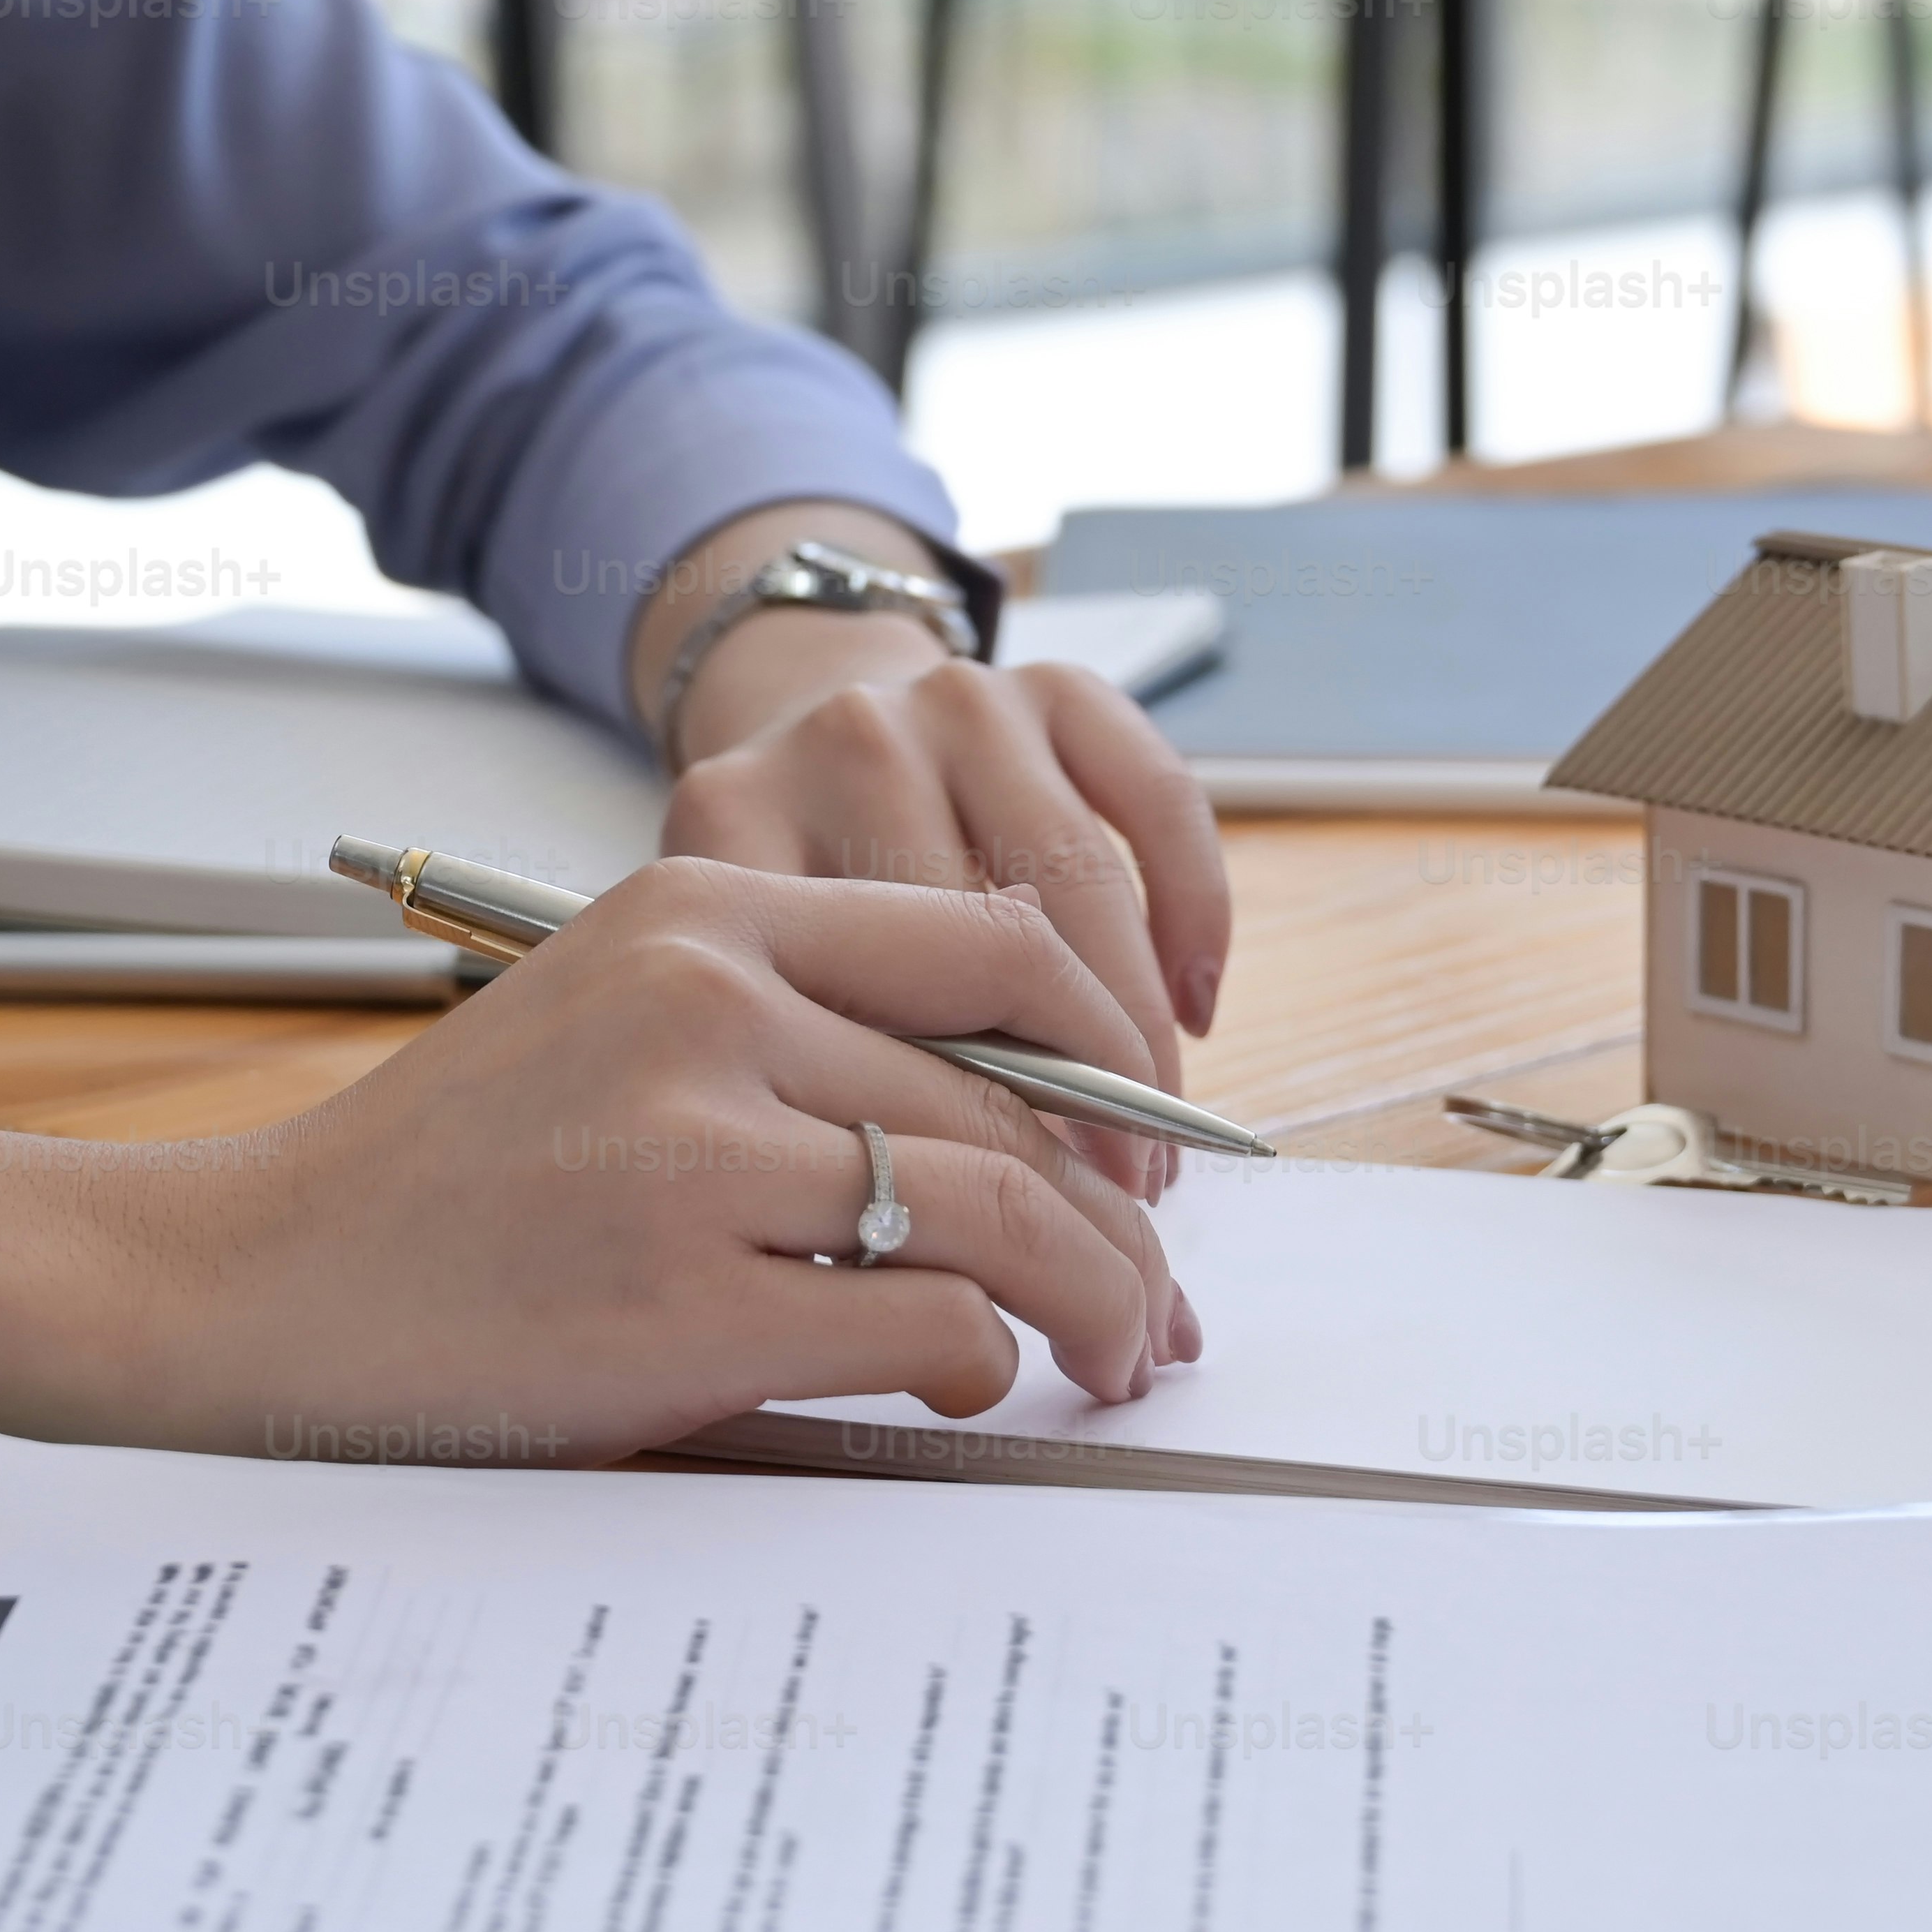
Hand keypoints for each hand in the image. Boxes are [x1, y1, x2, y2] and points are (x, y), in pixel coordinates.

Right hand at [137, 859, 1200, 1465]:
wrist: (257, 1284)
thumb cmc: (453, 1178)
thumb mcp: (619, 1020)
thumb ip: (799, 1023)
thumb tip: (1036, 1112)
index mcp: (702, 909)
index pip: (999, 939)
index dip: (1111, 1048)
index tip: (1149, 1143)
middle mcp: (708, 1004)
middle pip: (1021, 1092)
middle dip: (1127, 1211)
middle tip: (1160, 1292)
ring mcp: (696, 1153)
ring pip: (1006, 1206)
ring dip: (1097, 1296)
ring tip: (1118, 1349)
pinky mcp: (686, 1302)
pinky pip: (931, 1324)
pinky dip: (985, 1364)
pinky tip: (973, 1383)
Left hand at [661, 604, 1231, 1199]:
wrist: (793, 702)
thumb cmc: (775, 903)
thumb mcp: (735, 977)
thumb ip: (799, 1068)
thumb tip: (921, 1250)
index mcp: (738, 821)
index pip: (858, 992)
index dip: (948, 1125)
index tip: (1010, 1224)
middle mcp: (845, 742)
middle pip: (976, 942)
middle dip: (1061, 1098)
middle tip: (1108, 1206)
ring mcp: (952, 701)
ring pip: (1083, 884)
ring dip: (1139, 1032)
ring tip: (1155, 1148)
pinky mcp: (1050, 681)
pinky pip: (1156, 802)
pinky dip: (1194, 910)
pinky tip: (1196, 1008)